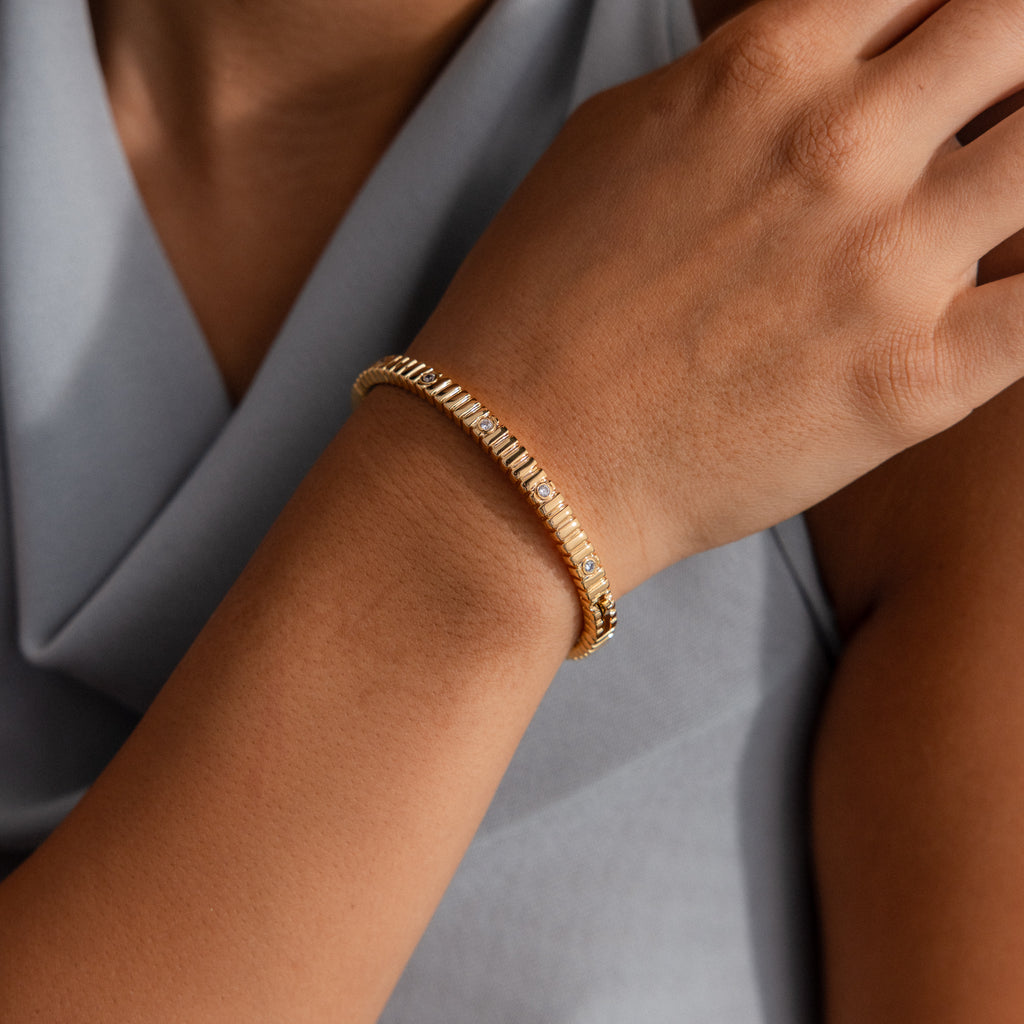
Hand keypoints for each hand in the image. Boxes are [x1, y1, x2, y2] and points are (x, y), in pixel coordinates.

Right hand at [408, 0, 1023, 592]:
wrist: (519, 458)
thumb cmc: (539, 303)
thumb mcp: (616, 137)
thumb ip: (731, 75)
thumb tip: (810, 64)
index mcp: (762, 67)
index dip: (945, 5)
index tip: (947, 40)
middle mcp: (842, 147)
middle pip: (1014, 20)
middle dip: (1013, 45)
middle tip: (993, 93)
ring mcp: (890, 268)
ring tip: (996, 188)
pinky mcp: (916, 384)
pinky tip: (1018, 280)